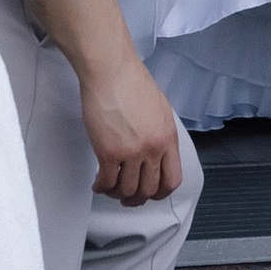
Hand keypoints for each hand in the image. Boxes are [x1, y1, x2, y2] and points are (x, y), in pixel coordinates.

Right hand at [77, 46, 182, 204]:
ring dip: (117, 193)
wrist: (111, 70)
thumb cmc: (131, 82)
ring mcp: (131, 152)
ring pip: (126, 190)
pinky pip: (107, 182)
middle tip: (128, 197)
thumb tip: (157, 153)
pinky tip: (98, 182)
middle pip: (149, 190)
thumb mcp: (160, 109)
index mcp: (167, 137)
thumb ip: (161, 134)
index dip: (161, 193)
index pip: (172, 179)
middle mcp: (152, 148)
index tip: (152, 193)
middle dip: (137, 198)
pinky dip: (101, 187)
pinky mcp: (108, 153)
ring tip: (111, 187)